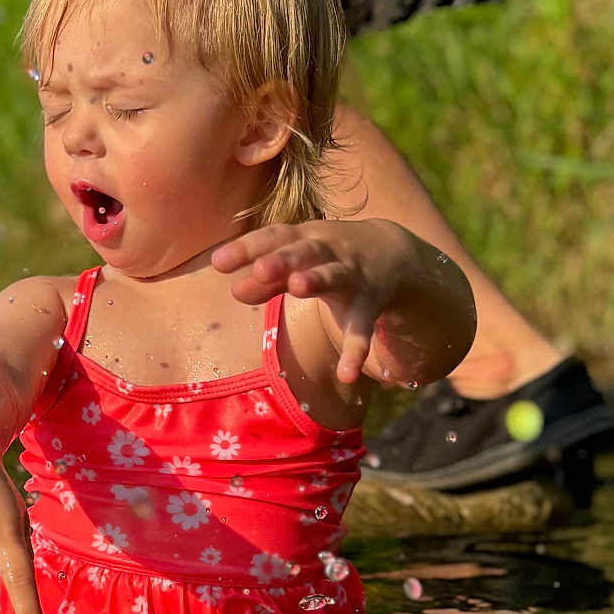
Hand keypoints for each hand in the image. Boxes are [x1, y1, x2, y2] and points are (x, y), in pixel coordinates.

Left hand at [212, 219, 471, 385]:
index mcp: (306, 238)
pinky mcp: (370, 304)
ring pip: (335, 277)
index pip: (274, 238)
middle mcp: (329, 252)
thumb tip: (235, 290)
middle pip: (304, 252)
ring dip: (317, 280)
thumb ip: (268, 279)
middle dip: (283, 259)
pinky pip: (362, 328)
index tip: (218, 262)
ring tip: (298, 287)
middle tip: (261, 268)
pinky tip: (347, 375)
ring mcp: (353, 276)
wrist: (394, 253)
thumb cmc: (328, 257)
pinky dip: (355, 350)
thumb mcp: (299, 263)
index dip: (247, 248)